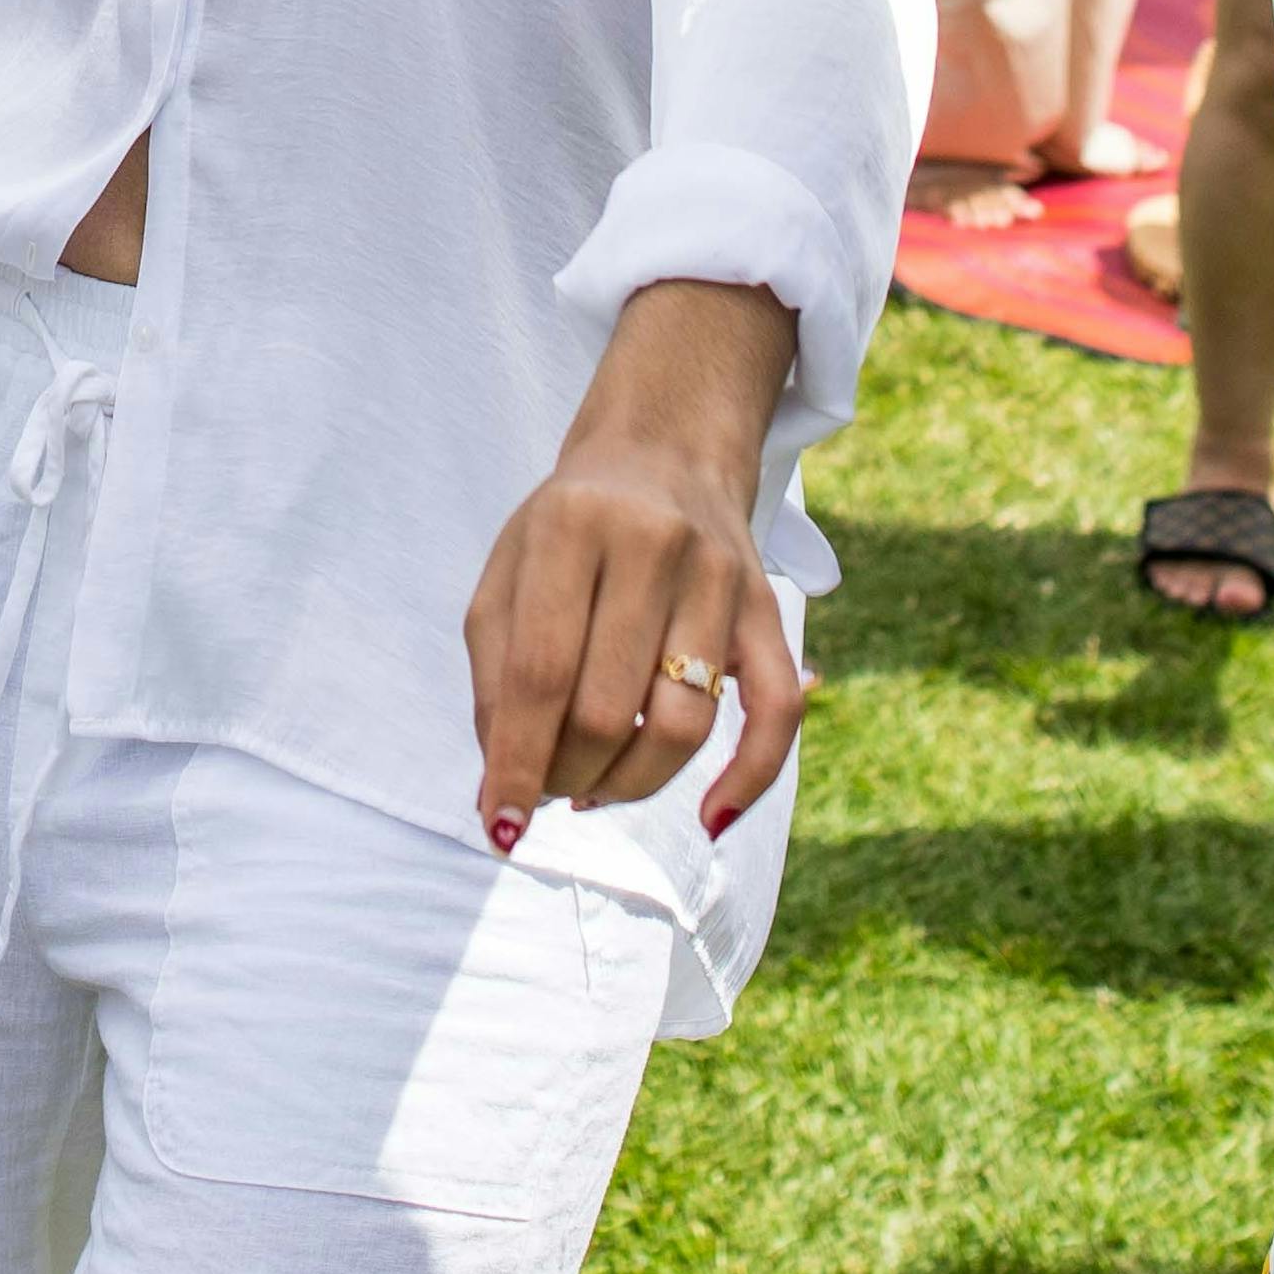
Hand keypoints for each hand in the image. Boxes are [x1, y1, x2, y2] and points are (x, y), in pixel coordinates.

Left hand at [463, 281, 807, 844]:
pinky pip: (777, 712)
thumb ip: (495, 677)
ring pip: (683, 724)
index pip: (541, 674)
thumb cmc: (569, 527)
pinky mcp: (769, 609)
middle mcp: (653, 547)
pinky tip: (709, 819)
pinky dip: (748, 780)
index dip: (517, 763)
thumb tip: (505, 792)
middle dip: (566, 774)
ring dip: (630, 784)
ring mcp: (721, 579)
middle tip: (547, 787)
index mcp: (571, 529)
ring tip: (594, 787)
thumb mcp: (507, 574)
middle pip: (608, 709)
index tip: (500, 825)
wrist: (665, 447)